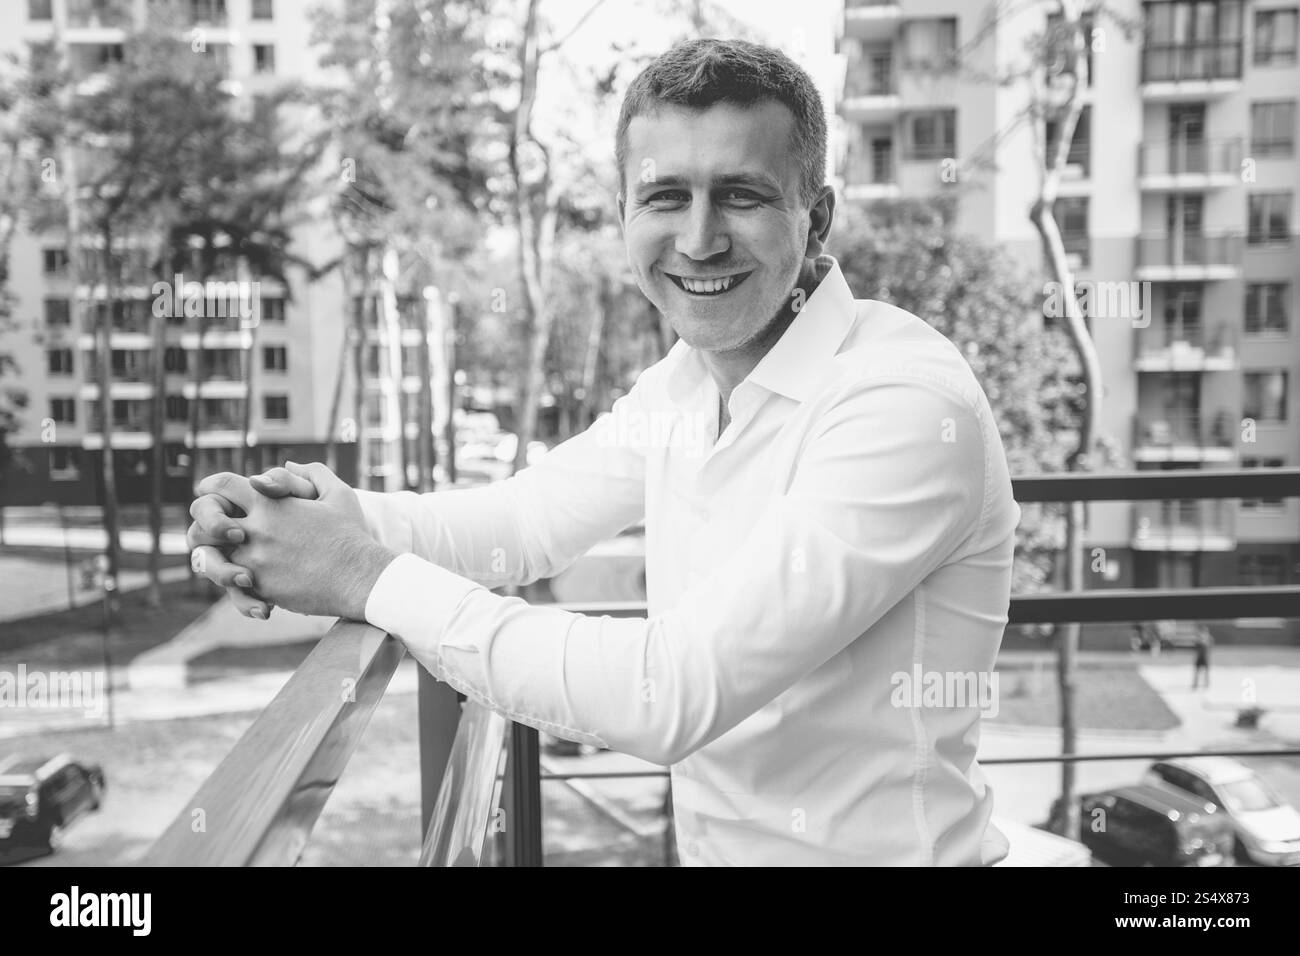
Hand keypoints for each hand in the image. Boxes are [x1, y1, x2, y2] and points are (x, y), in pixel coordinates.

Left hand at [191, 462, 394, 618]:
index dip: (212, 485)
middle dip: (207, 521)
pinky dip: (236, 580)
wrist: (359, 578)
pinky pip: (231, 583)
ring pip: (213, 555)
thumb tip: (287, 464)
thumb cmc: (352, 534)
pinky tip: (251, 578)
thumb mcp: (338, 493)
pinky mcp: (260, 588)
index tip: (209, 491)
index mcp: (270, 505)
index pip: (222, 485)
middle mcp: (255, 532)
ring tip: (232, 554)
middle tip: (218, 527)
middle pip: (205, 521)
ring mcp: (254, 562)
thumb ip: (312, 472)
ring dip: (218, 553)